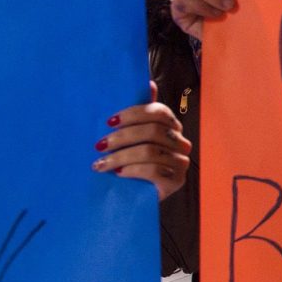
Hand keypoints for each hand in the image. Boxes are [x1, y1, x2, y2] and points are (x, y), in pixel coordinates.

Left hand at [93, 83, 190, 200]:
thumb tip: (148, 83)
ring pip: (150, 151)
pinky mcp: (176, 181)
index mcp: (172, 127)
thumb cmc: (132, 163)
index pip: (159, 112)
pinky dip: (131, 170)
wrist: (136, 198)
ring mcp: (181, 162)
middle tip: (100, 145)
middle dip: (122, 137)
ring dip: (121, 156)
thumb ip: (140, 114)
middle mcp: (181, 143)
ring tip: (101, 163)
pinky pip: (153, 171)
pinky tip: (118, 173)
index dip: (133, 114)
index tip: (108, 122)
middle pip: (153, 131)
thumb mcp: (133, 138)